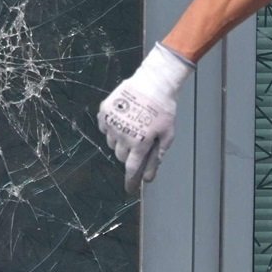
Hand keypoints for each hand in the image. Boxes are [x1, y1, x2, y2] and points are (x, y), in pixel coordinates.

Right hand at [97, 43, 193, 193]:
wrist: (153, 81)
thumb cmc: (164, 108)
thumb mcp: (167, 134)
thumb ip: (157, 157)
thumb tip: (149, 178)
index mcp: (140, 143)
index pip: (131, 169)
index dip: (130, 182)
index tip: (129, 190)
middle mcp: (123, 135)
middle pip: (121, 156)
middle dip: (129, 154)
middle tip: (138, 143)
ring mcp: (112, 123)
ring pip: (112, 143)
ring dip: (120, 141)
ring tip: (133, 126)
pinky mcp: (105, 111)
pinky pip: (105, 127)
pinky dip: (112, 127)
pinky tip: (124, 118)